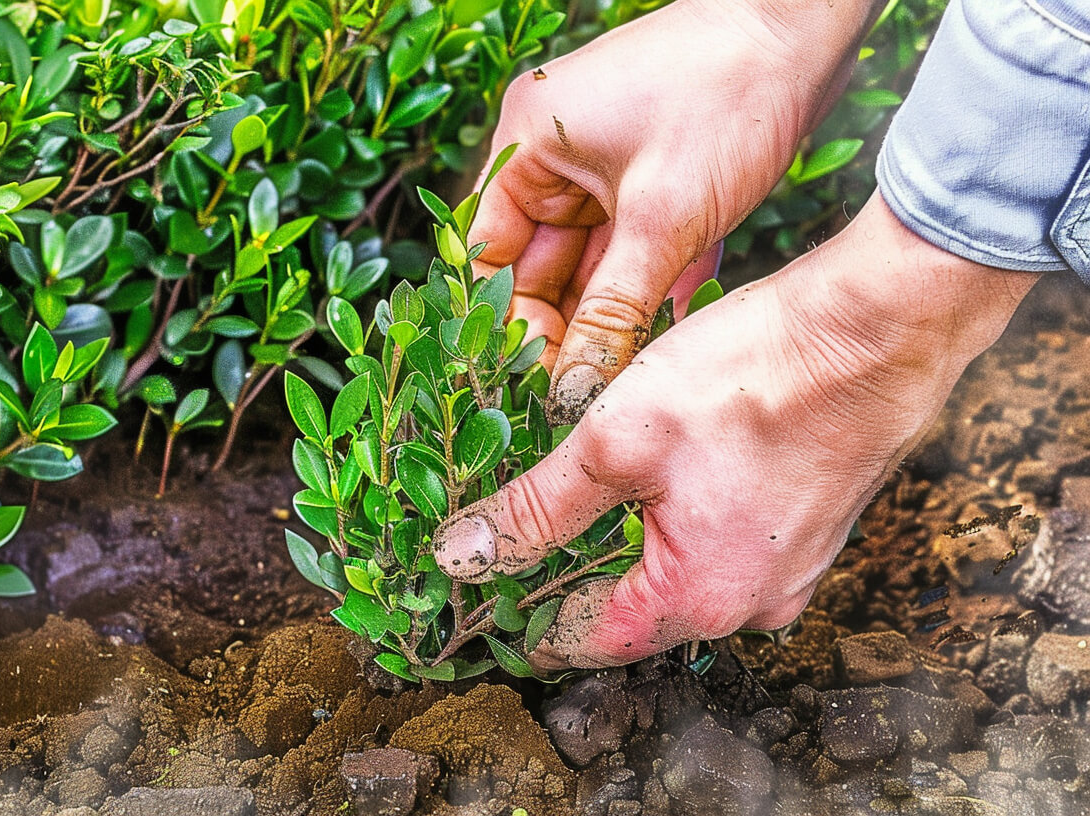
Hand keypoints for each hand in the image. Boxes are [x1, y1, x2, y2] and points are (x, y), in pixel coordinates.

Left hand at [434, 195, 1035, 667]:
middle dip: (568, 578)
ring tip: (570, 504)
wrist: (877, 328)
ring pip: (676, 576)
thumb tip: (463, 558)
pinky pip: (721, 547)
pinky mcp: (805, 530)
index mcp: (695, 599)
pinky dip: (675, 524)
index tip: (477, 597)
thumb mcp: (614, 439)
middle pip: (630, 612)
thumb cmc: (752, 378)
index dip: (521, 618)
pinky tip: (650, 482)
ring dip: (622, 547)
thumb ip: (536, 508)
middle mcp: (749, 605)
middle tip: (510, 539)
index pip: (581, 639)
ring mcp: (786, 571)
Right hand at [474, 0, 879, 421]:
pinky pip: (637, 246)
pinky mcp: (653, 174)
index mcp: (528, 145)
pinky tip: (677, 327)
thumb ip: (612, 310)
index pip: (493, 255)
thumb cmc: (726, 93)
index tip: (544, 380)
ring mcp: (605, 164)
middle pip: (541, 265)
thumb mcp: (662, 218)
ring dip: (615, 312)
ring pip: (593, 262)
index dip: (512, 320)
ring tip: (638, 369)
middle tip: (595, 386)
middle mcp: (555, 154)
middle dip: (569, 325)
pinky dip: (654, 284)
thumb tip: (570, 388)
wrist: (808, 22)